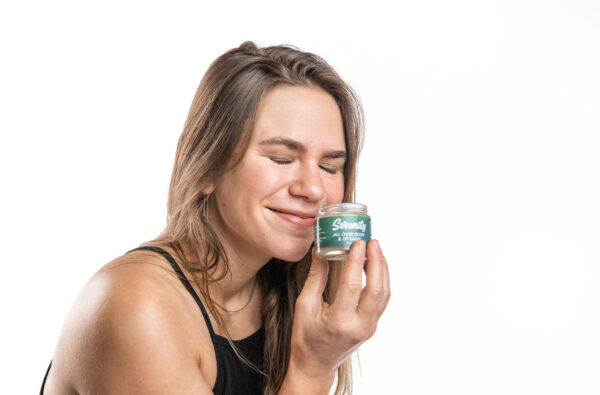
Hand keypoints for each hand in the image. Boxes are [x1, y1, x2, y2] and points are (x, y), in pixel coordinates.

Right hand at [288, 239, 390, 381]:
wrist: (315, 365)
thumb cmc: (306, 338)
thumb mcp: (304, 306)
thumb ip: (316, 278)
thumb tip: (321, 252)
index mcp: (339, 322)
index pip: (353, 286)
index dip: (357, 261)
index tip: (358, 243)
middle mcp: (359, 326)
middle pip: (377, 290)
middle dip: (377, 262)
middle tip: (372, 242)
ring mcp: (369, 328)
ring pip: (384, 294)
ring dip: (382, 269)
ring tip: (375, 249)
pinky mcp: (372, 326)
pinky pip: (381, 300)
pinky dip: (380, 280)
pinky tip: (374, 266)